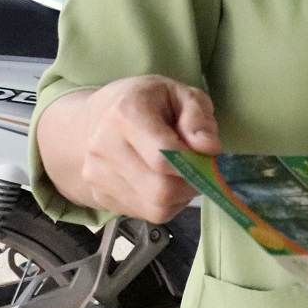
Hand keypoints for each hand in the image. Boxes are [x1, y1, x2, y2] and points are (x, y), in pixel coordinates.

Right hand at [37, 75, 218, 222]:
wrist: (98, 117)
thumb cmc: (146, 102)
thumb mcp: (181, 93)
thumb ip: (198, 118)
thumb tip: (209, 148)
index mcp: (126, 114)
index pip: (164, 155)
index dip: (195, 163)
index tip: (208, 157)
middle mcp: (104, 147)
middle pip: (160, 189)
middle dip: (191, 184)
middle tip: (200, 169)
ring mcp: (97, 175)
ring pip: (155, 208)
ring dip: (179, 196)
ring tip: (180, 173)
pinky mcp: (99, 196)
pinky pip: (145, 214)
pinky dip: (164, 203)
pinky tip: (163, 181)